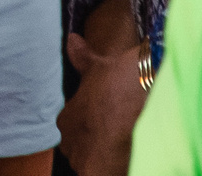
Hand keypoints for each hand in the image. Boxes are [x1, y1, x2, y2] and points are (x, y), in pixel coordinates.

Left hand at [60, 27, 147, 175]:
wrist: (135, 94)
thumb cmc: (116, 81)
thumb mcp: (97, 66)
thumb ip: (82, 58)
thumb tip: (72, 41)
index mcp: (66, 121)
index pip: (75, 135)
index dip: (94, 132)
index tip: (110, 126)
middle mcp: (69, 143)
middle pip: (84, 154)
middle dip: (99, 149)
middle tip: (119, 139)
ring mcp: (81, 160)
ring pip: (93, 166)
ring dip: (108, 161)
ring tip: (126, 148)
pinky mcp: (94, 173)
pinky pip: (101, 175)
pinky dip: (113, 169)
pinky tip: (125, 160)